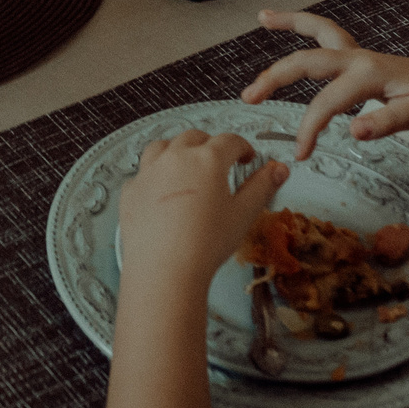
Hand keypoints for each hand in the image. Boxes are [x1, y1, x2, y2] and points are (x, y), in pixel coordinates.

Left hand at [118, 129, 286, 283]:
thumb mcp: (244, 214)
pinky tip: (162, 191)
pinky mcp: (130, 190)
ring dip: (178, 151)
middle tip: (220, 162)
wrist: (164, 269)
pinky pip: (143, 172)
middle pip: (195, 138)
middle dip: (210, 145)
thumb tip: (278, 169)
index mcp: (207, 159)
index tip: (247, 158)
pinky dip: (154, 174)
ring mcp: (149, 171)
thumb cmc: (206, 244)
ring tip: (188, 168)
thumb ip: (262, 186)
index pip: (230, 141)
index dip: (243, 147)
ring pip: (163, 147)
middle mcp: (175, 157)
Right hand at [239, 11, 408, 159]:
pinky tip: (292, 28)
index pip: (326, 102)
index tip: (301, 152)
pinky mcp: (363, 61)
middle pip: (307, 59)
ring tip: (264, 18)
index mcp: (370, 73)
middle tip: (250, 95)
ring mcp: (361, 56)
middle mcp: (360, 58)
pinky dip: (306, 29)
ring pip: (318, 32)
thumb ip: (387, 122)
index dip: (309, 128)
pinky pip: (328, 38)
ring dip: (290, 23)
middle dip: (275, 75)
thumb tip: (354, 131)